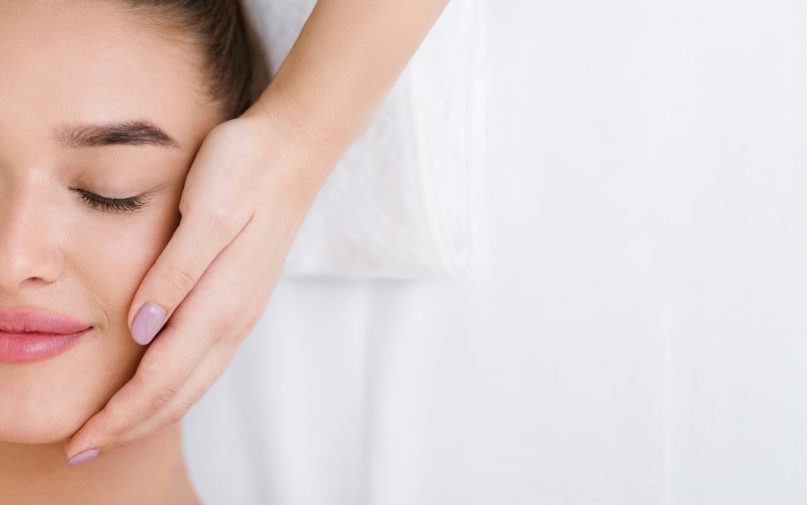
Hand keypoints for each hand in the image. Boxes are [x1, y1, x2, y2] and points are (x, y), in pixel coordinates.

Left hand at [64, 109, 327, 462]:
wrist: (293, 153)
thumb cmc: (244, 171)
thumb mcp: (205, 210)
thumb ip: (176, 272)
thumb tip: (143, 329)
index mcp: (222, 300)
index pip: (162, 375)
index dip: (121, 413)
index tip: (81, 439)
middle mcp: (236, 317)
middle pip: (180, 391)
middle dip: (131, 425)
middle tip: (85, 449)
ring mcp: (245, 311)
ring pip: (197, 381)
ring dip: (155, 412)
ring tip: (117, 428)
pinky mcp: (246, 299)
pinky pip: (210, 361)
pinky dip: (180, 387)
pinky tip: (163, 384)